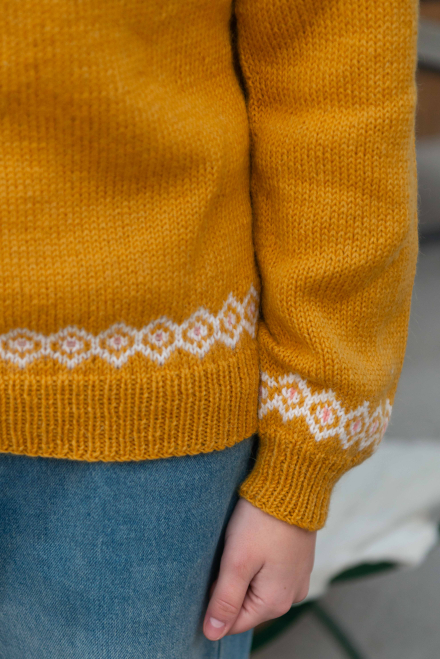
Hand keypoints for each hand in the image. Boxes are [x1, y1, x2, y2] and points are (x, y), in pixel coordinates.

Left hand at [203, 497, 315, 639]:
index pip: (233, 622)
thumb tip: (212, 634)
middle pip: (246, 605)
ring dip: (242, 572)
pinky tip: (252, 541)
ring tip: (239, 546)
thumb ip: (224, 600)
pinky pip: (269, 572)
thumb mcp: (237, 562)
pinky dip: (256, 561)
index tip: (210, 572)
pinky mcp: (297, 560)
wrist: (292, 486)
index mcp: (275, 603)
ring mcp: (297, 578)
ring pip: (256, 587)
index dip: (214, 602)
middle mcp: (291, 596)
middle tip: (225, 555)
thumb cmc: (262, 522)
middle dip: (229, 586)